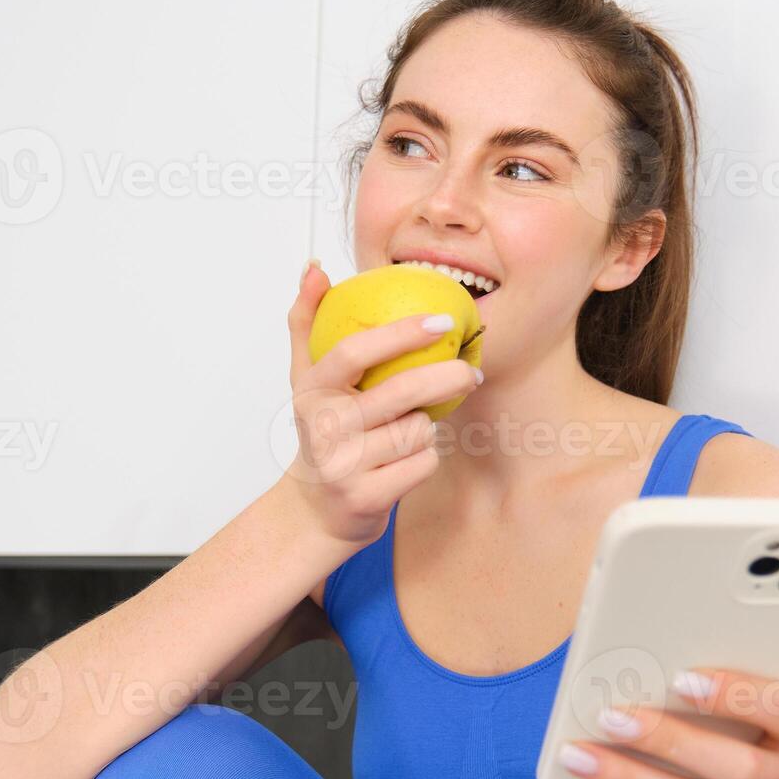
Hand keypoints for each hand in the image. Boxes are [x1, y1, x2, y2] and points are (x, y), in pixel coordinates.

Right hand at [280, 260, 483, 548]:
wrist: (316, 511)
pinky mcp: (366, 497)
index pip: (355, 352)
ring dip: (427, 428)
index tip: (443, 320)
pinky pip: (422, 464)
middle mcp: (324, 427)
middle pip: (399, 392)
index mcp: (312, 391)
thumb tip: (314, 267)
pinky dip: (425, 460)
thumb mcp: (306, 379)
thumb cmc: (322, 433)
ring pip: (417, 431)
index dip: (401, 332)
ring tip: (412, 429)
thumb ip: (308, 321)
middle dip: (447, 377)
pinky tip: (407, 461)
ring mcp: (343, 465)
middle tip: (472, 370)